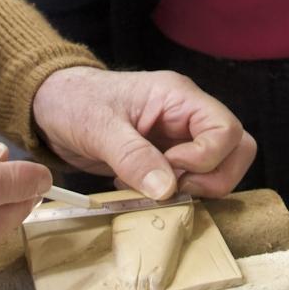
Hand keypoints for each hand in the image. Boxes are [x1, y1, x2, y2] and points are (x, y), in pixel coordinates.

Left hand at [30, 66, 256, 200]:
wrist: (51, 107)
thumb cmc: (73, 102)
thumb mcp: (98, 127)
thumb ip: (133, 156)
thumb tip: (167, 189)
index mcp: (179, 97)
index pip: (226, 129)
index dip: (205, 158)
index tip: (170, 169)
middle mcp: (187, 115)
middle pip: (237, 148)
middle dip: (212, 177)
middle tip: (171, 186)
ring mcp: (180, 137)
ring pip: (221, 166)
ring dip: (195, 187)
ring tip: (152, 188)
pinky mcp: (168, 157)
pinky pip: (194, 178)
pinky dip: (176, 192)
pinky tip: (143, 189)